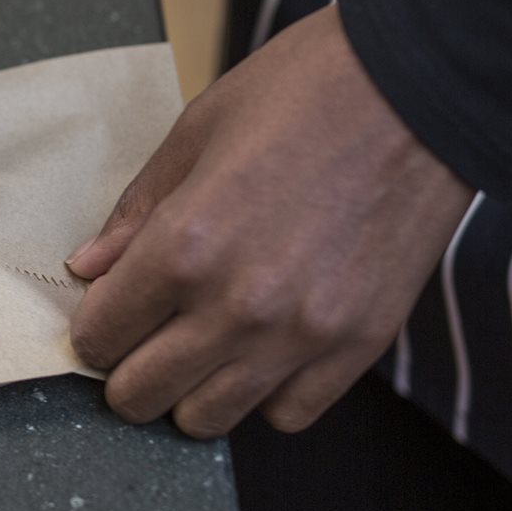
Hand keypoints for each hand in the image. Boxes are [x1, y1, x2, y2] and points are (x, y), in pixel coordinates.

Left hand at [66, 3, 472, 437]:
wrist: (422, 92)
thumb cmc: (303, 93)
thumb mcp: (197, 132)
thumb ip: (137, 212)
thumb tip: (89, 268)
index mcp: (184, 245)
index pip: (100, 337)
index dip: (93, 327)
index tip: (107, 310)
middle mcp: (237, 307)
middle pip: (142, 395)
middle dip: (128, 368)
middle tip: (144, 333)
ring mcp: (303, 336)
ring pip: (208, 419)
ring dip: (191, 389)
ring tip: (203, 343)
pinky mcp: (360, 347)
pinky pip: (288, 414)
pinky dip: (266, 392)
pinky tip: (265, 347)